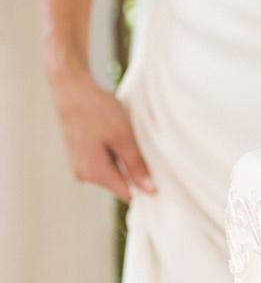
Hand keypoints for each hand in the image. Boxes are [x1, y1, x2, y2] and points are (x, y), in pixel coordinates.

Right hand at [48, 61, 154, 202]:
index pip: (127, 194)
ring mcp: (83, 165)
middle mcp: (84, 174)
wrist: (73, 88)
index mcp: (93, 173)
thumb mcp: (123, 137)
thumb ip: (136, 165)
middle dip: (138, 172)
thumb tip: (150, 190)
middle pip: (122, 183)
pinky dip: (119, 153)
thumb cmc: (98, 110)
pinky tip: (123, 138)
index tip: (164, 179)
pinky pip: (109, 161)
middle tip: (150, 153)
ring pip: (117, 171)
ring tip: (133, 141)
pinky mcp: (84, 156)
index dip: (147, 188)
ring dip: (129, 160)